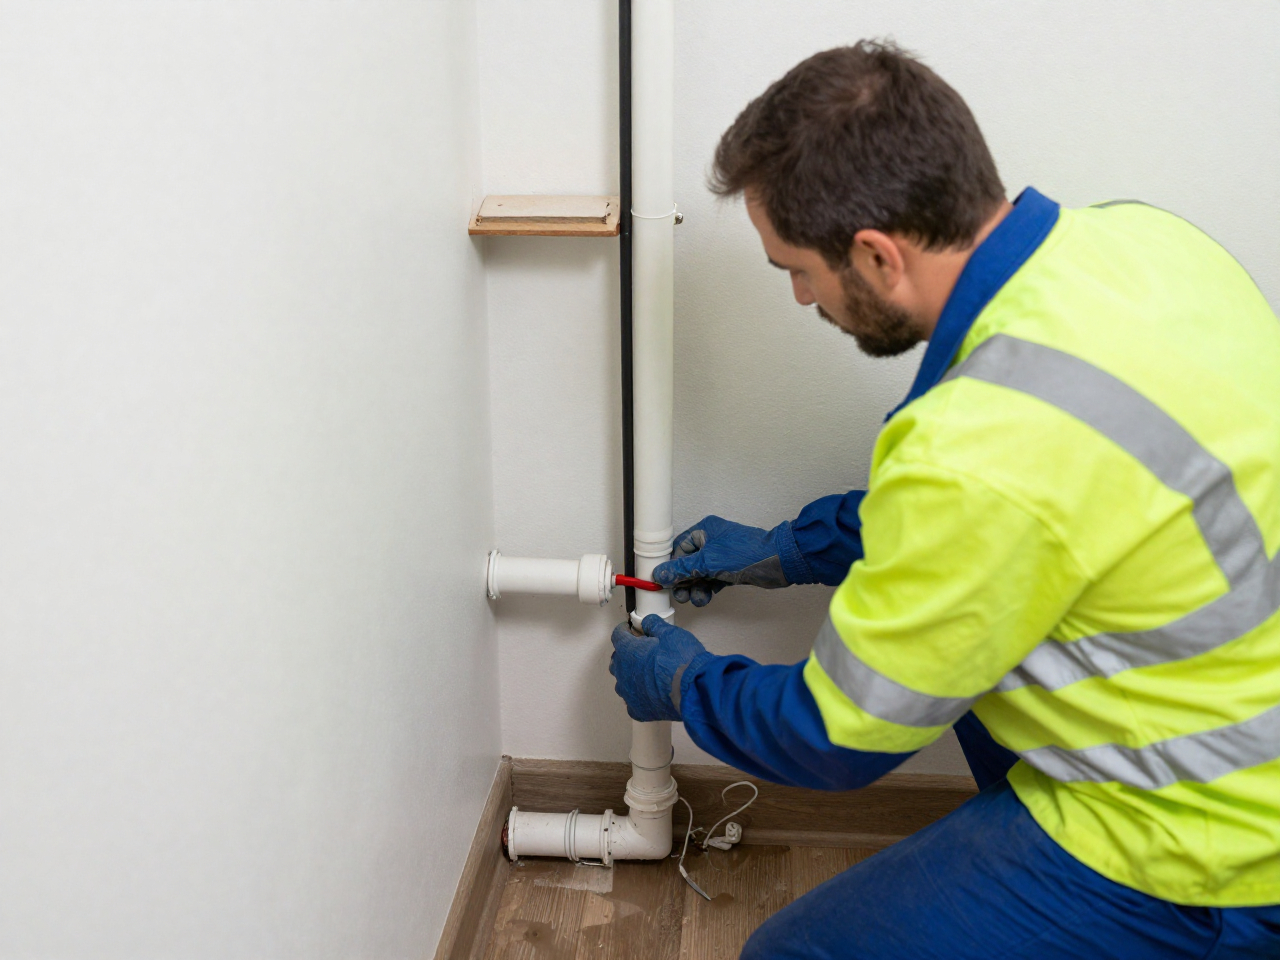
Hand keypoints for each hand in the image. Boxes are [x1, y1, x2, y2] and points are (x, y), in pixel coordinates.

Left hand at [609, 615, 714, 721]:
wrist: (694, 690)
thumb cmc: (682, 660)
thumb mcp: (670, 633)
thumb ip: (654, 625)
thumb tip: (647, 622)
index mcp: (628, 652)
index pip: (618, 636)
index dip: (624, 630)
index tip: (630, 629)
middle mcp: (623, 673)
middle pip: (617, 660)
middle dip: (627, 653)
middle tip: (643, 650)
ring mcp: (629, 694)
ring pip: (623, 682)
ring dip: (631, 675)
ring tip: (646, 672)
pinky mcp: (639, 710)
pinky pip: (633, 702)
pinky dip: (639, 696)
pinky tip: (650, 693)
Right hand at [652, 515, 795, 606]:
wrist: (779, 562)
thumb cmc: (746, 553)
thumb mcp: (709, 561)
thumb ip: (682, 569)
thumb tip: (660, 574)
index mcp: (704, 530)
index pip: (678, 549)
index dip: (670, 566)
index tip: (662, 582)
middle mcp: (711, 542)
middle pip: (687, 564)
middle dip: (682, 581)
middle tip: (680, 595)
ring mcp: (721, 556)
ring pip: (699, 574)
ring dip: (695, 588)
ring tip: (695, 599)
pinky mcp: (730, 570)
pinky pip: (712, 580)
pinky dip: (707, 589)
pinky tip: (705, 598)